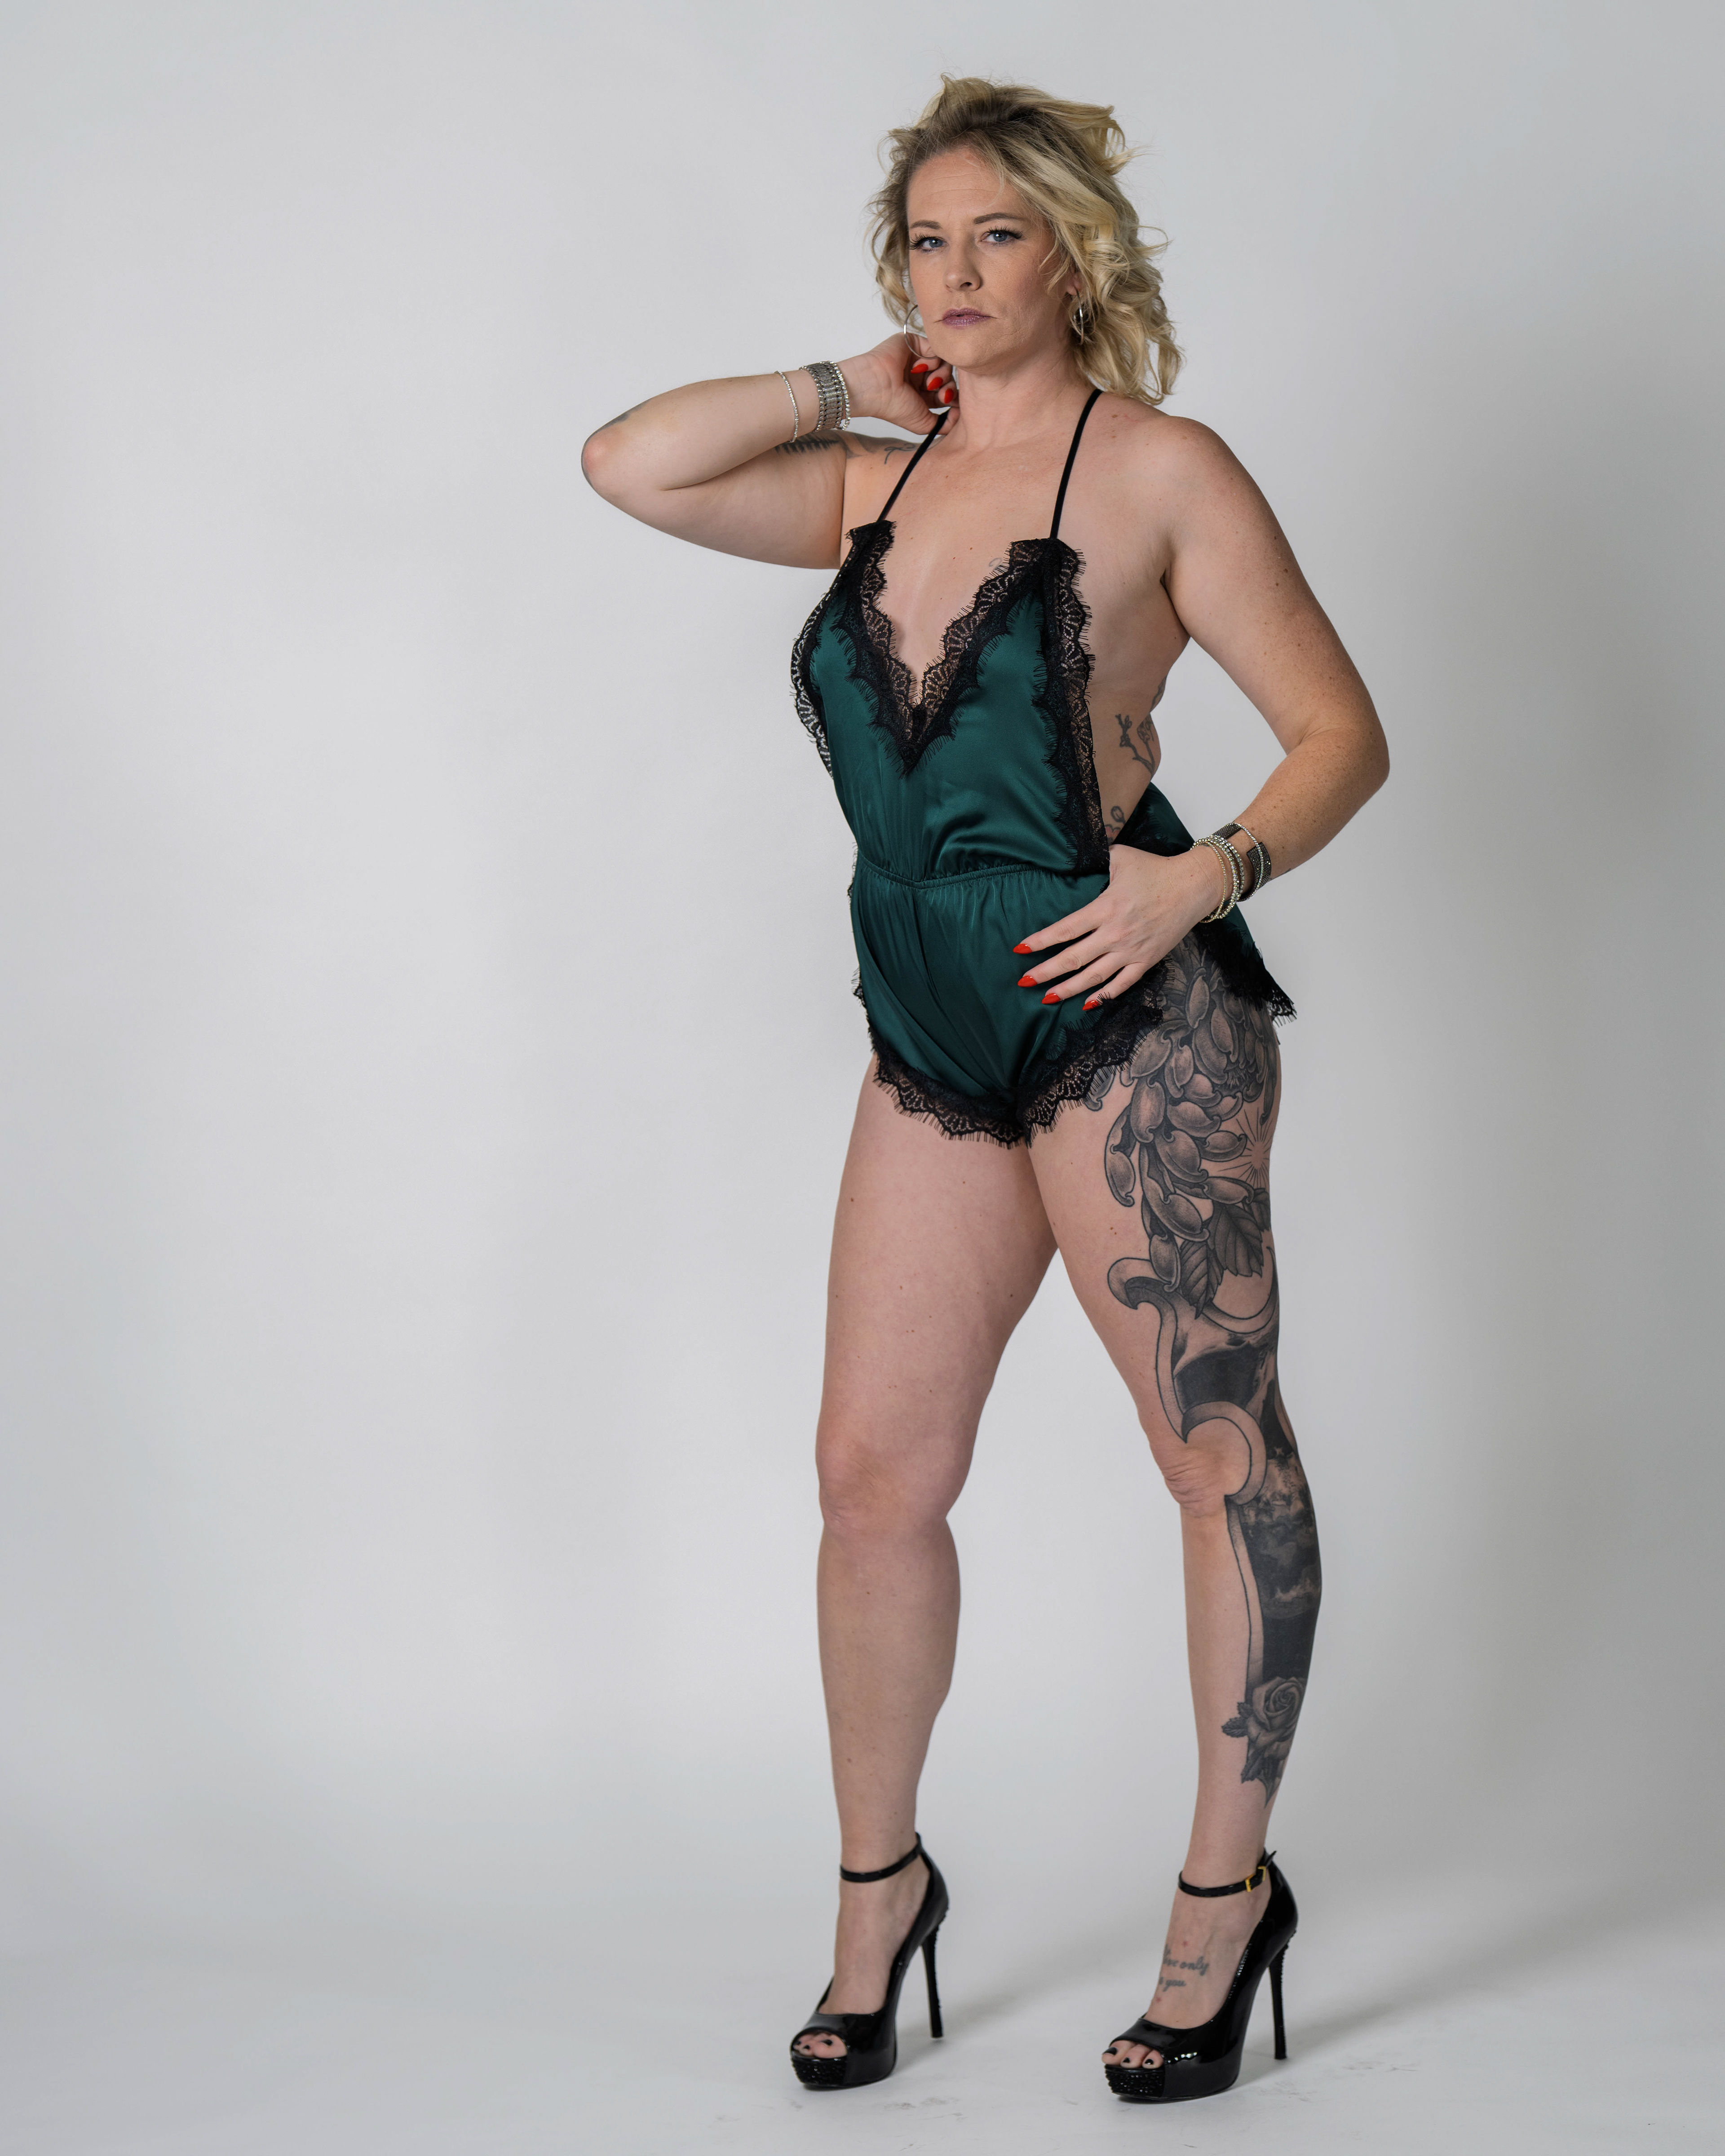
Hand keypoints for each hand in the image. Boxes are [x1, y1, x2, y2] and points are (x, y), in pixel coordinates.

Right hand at [843, 331, 957, 434]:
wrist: (875, 388)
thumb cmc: (892, 407)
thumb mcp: (924, 424)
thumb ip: (945, 424)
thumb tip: (960, 414)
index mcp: (922, 393)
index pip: (947, 391)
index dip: (952, 396)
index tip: (947, 402)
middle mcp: (921, 376)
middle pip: (949, 377)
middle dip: (949, 387)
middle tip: (940, 394)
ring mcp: (919, 359)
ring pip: (946, 362)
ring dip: (942, 374)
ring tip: (929, 382)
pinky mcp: (916, 343)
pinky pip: (937, 348)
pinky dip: (933, 360)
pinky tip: (919, 368)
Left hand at [1013, 845, 1225, 1009]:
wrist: (1194, 886)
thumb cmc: (1156, 869)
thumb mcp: (1121, 856)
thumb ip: (1096, 858)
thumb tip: (1075, 855)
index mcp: (1105, 908)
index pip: (1065, 929)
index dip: (1041, 941)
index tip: (1020, 950)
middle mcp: (1116, 933)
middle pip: (1073, 959)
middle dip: (1045, 972)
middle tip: (1024, 982)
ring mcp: (1131, 950)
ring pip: (1094, 977)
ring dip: (1069, 989)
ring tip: (1047, 998)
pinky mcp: (1147, 960)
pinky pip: (1123, 984)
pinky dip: (1105, 995)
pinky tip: (1088, 1003)